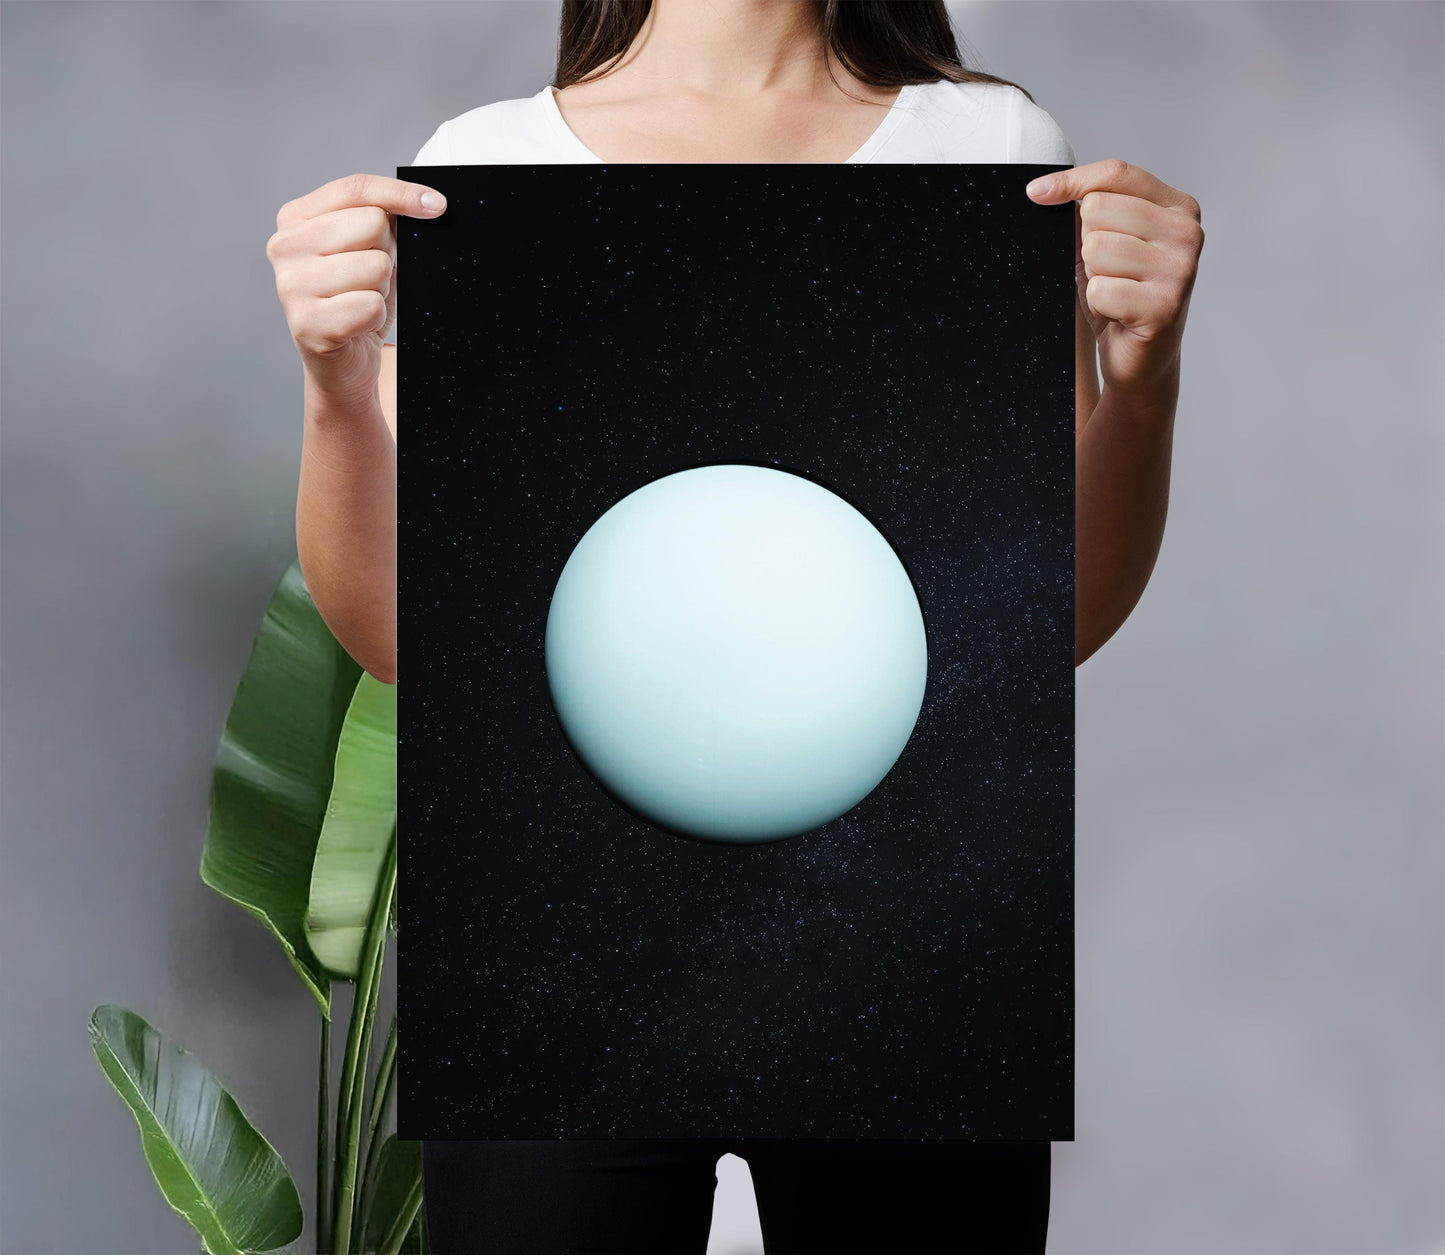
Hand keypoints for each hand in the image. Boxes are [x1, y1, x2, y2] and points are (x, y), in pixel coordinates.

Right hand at [266, 173, 446, 406]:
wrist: (344, 364)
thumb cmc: (356, 300)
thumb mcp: (369, 249)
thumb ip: (383, 218)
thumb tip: (427, 203)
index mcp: (295, 219)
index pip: (356, 188)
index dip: (401, 194)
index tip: (436, 205)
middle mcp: (285, 247)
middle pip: (371, 223)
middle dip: (386, 254)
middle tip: (369, 279)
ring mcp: (291, 286)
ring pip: (375, 266)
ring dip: (381, 288)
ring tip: (361, 300)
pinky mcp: (307, 325)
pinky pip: (371, 305)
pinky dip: (376, 317)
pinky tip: (358, 324)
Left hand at [1027, 159, 1202, 399]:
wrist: (1140, 359)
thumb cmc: (1121, 296)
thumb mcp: (1104, 243)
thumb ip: (1088, 211)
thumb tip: (1043, 189)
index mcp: (1178, 207)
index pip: (1116, 174)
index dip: (1071, 181)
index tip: (1036, 192)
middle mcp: (1187, 232)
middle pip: (1098, 209)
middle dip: (1087, 243)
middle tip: (1108, 271)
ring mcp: (1180, 268)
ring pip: (1096, 248)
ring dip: (1093, 275)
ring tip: (1115, 291)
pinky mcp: (1164, 306)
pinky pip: (1100, 289)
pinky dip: (1097, 304)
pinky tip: (1118, 313)